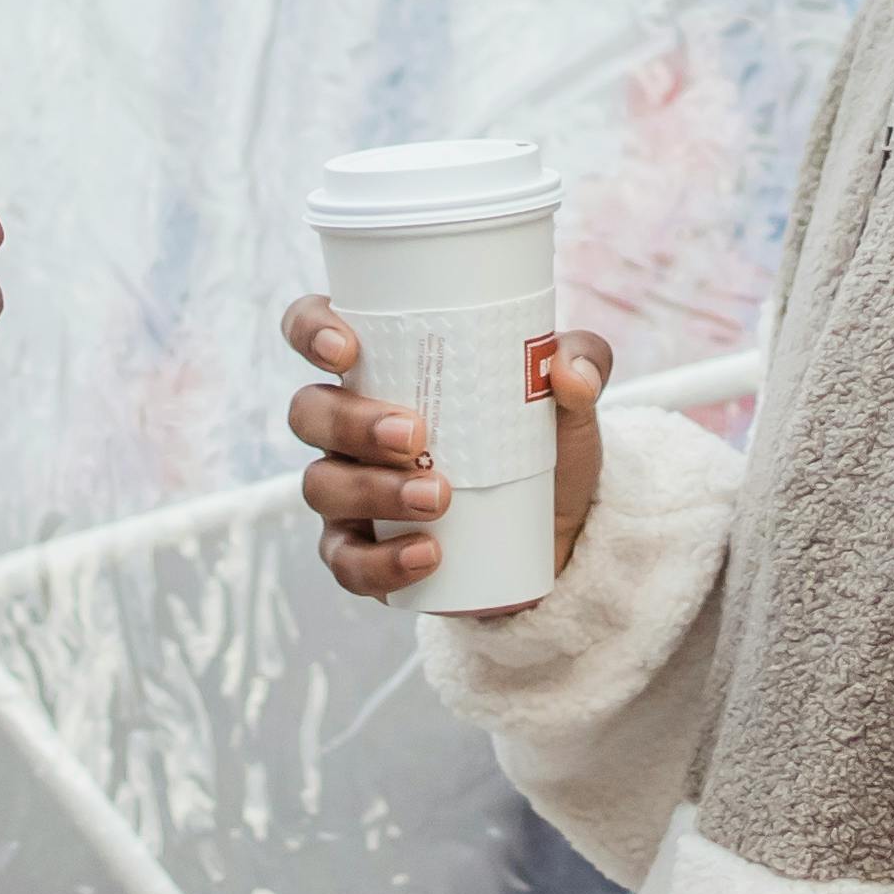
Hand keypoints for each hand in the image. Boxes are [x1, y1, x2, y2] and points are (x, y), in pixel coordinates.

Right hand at [280, 296, 611, 602]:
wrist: (552, 536)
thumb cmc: (537, 446)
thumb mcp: (569, 401)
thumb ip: (584, 363)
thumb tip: (570, 372)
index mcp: (382, 369)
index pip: (313, 331)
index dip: (310, 330)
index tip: (346, 347)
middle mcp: (348, 427)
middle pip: (309, 411)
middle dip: (352, 422)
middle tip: (415, 436)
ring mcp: (347, 490)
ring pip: (321, 485)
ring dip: (374, 492)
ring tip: (439, 499)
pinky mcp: (362, 552)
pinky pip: (347, 562)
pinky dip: (382, 563)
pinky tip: (428, 556)